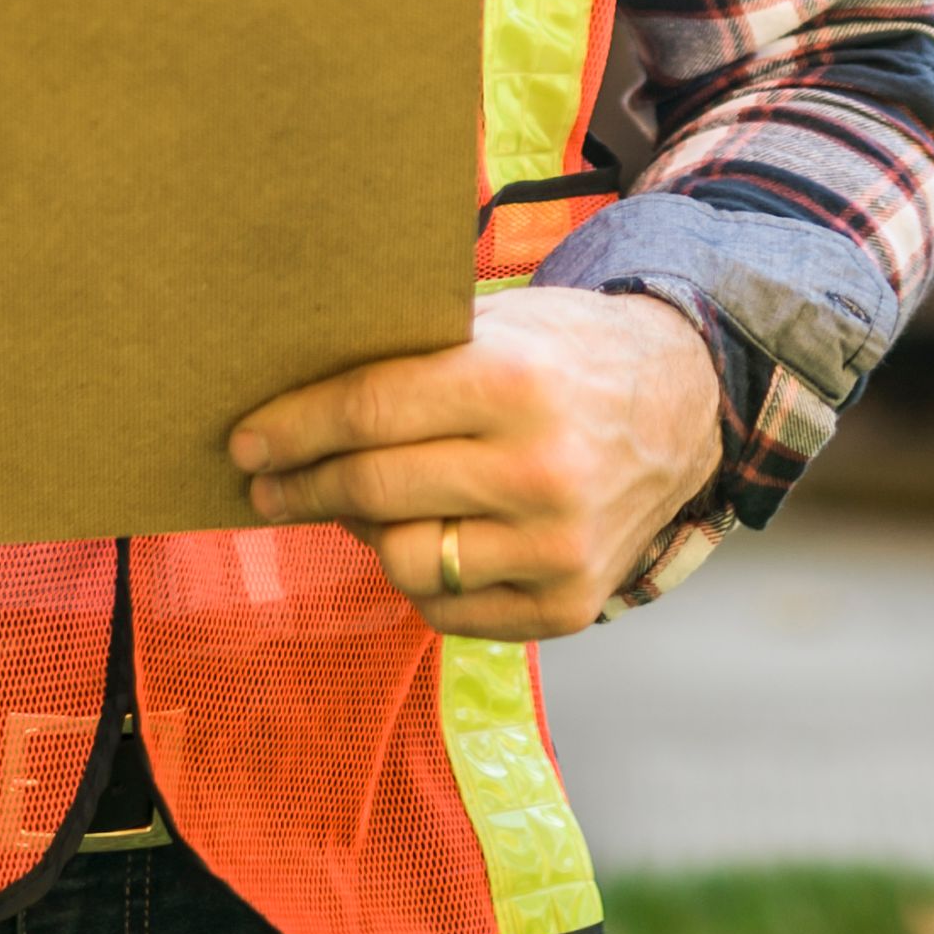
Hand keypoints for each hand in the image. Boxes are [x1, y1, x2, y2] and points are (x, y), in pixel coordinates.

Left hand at [225, 286, 724, 640]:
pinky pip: (446, 608)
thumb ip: (412, 357)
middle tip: (267, 482)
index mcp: (517, 383)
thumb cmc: (567, 354)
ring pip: (402, 561)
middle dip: (303, 486)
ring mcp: (559, 547)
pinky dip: (418, 577)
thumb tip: (289, 395)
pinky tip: (420, 538)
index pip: (369, 412)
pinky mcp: (570, 604)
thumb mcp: (501, 325)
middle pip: (375, 490)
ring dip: (360, 534)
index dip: (293, 429)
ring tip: (353, 507)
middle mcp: (542, 470)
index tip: (245, 441)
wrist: (687, 403)